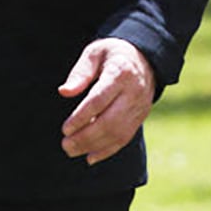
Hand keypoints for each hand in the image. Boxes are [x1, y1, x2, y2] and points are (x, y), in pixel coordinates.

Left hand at [58, 38, 154, 165]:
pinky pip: (125, 138)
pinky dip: (108, 150)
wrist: (145, 57)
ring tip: (72, 150)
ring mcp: (140, 106)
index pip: (99, 100)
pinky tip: (90, 157)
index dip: (81, 117)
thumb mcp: (95, 53)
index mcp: (121, 72)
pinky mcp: (141, 116)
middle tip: (65, 145)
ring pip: (118, 133)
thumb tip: (64, 92)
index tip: (65, 129)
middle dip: (86, 137)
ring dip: (93, 146)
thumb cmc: (113, 54)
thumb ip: (80, 72)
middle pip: (109, 121)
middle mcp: (133, 92)